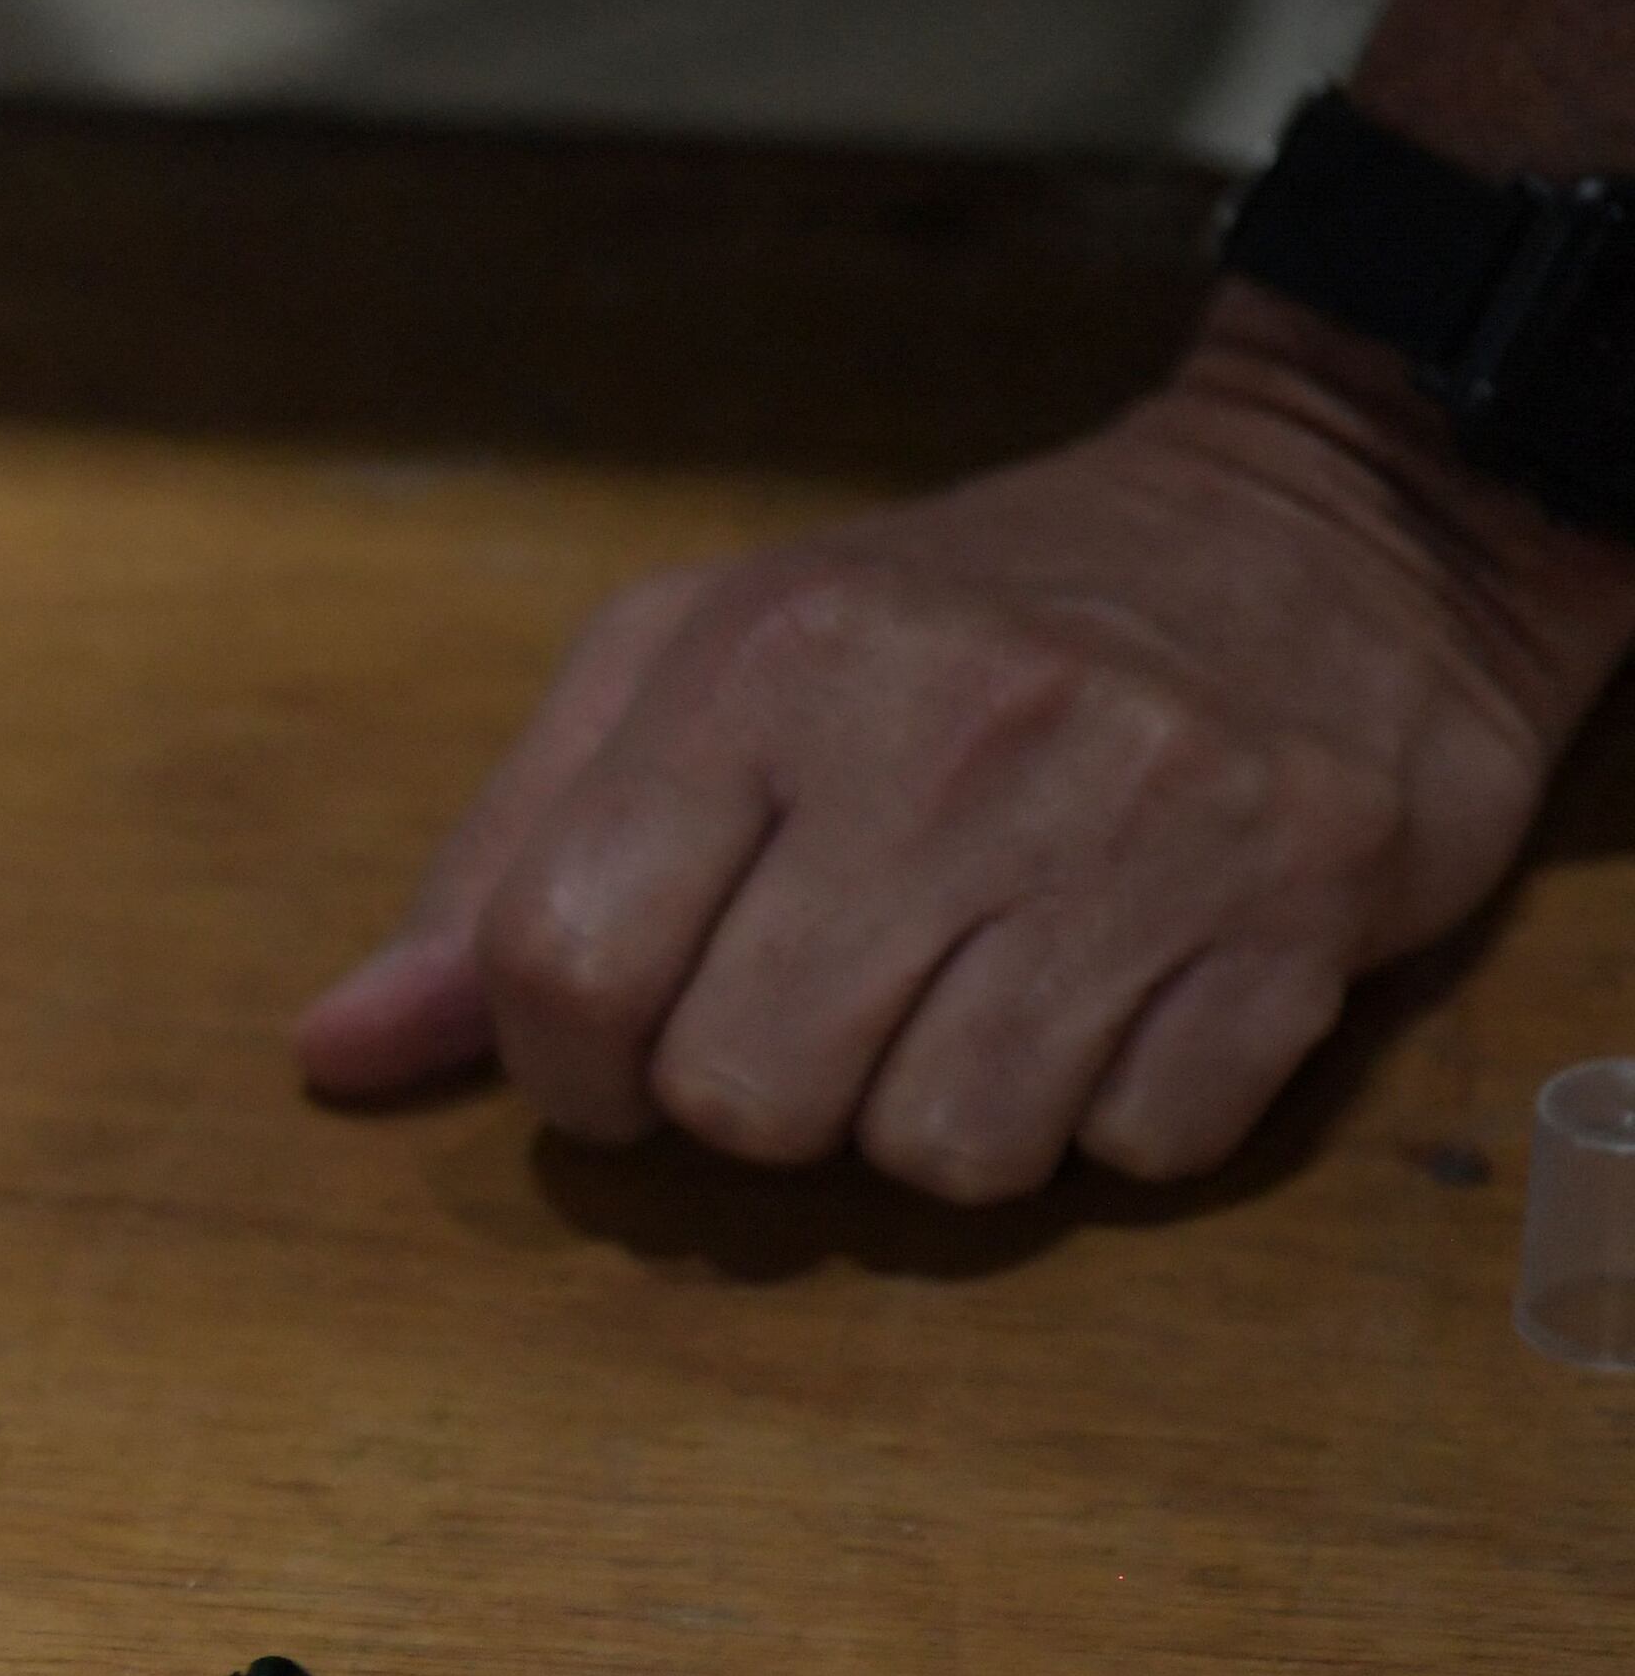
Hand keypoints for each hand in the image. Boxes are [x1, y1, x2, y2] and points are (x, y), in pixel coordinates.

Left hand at [301, 287, 1634, 1199]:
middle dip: (760, 1102)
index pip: (562, 969)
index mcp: (761, 664)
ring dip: (939, 1123)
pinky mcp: (1300, 916)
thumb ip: (504, 864)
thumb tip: (334, 1053)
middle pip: (744, 1098)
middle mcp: (946, 734)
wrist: (1341, 518)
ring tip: (984, 993)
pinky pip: (1133, 1149)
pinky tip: (1127, 992)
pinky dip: (1115, 1115)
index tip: (624, 1048)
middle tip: (829, 1010)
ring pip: (942, 1157)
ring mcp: (1139, 825)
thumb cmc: (962, 619)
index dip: (568, 1069)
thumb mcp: (699, 673)